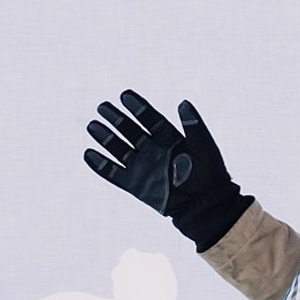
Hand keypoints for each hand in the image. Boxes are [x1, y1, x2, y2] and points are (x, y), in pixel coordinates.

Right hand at [83, 92, 246, 248]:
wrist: (206, 205)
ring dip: (106, 138)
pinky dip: (101, 166)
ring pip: (119, 149)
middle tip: (103, 107)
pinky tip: (88, 154)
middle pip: (131, 131)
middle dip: (117, 119)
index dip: (138, 107)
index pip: (150, 119)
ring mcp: (143, 168)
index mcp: (169, 140)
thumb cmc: (210, 175)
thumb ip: (194, 126)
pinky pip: (114, 174)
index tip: (125, 95)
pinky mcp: (136, 185)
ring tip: (93, 126)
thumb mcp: (204, 147)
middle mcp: (153, 151)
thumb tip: (183, 102)